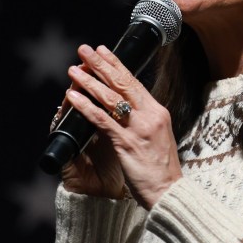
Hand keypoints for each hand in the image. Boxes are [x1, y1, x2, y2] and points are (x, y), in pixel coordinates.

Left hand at [61, 44, 182, 208]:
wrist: (169, 192)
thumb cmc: (162, 169)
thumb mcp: (159, 137)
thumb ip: (145, 121)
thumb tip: (129, 108)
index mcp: (158, 113)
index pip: (135, 82)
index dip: (117, 64)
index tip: (104, 50)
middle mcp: (150, 116)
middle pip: (122, 83)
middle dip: (102, 64)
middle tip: (85, 49)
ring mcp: (138, 129)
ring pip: (110, 98)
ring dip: (89, 81)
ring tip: (74, 70)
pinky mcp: (126, 143)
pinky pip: (101, 120)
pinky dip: (85, 107)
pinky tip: (72, 97)